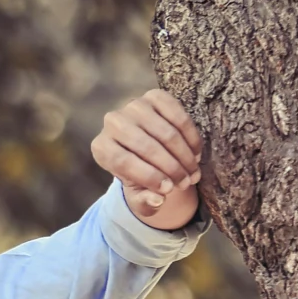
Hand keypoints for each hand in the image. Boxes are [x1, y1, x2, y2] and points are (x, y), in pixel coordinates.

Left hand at [93, 88, 204, 229]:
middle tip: (186, 183)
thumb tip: (157, 200)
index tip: (168, 191)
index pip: (123, 162)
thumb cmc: (141, 174)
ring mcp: (133, 106)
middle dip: (171, 168)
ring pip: (165, 133)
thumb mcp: (139, 194)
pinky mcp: (154, 96)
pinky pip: (178, 116)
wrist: (148, 149)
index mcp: (101, 148)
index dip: (149, 177)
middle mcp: (112, 122)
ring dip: (184, 156)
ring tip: (193, 173)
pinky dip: (191, 137)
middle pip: (146, 147)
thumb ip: (145, 202)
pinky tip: (196, 154)